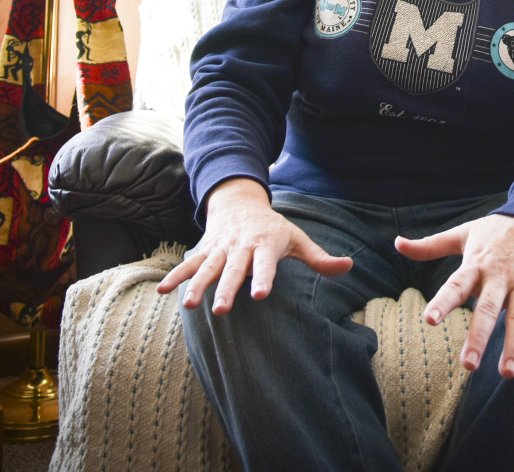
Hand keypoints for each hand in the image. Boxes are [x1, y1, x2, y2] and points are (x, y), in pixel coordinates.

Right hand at [156, 178, 351, 313]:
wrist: (240, 202)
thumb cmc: (274, 228)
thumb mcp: (297, 239)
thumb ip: (320, 258)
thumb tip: (350, 266)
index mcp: (265, 245)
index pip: (264, 264)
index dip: (263, 278)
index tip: (260, 294)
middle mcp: (241, 247)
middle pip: (233, 270)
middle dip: (228, 289)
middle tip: (223, 310)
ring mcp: (220, 248)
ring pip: (208, 268)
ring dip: (197, 285)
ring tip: (189, 305)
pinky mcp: (205, 250)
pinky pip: (189, 264)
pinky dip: (176, 275)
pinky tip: (163, 291)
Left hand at [395, 214, 513, 377]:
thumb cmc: (495, 231)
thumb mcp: (462, 234)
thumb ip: (430, 246)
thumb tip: (397, 243)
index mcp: (476, 265)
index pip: (455, 285)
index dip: (443, 303)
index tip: (429, 321)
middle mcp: (499, 276)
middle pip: (488, 309)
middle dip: (478, 336)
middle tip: (468, 365)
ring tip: (506, 373)